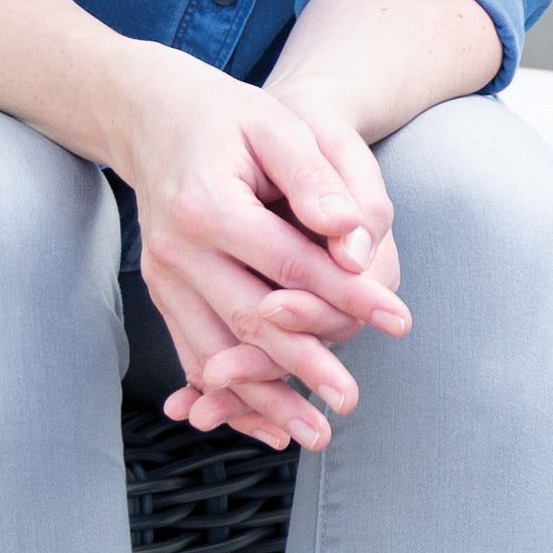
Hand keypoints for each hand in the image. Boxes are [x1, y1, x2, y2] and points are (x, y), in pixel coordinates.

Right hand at [105, 50, 411, 450]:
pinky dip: (229, 394)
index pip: (289, 262)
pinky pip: (194, 353)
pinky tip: (264, 426)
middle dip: (304, 364)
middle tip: (351, 400)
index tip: (398, 320)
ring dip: (263, 398)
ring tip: (313, 433)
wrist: (154, 118)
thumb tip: (351, 236)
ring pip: (216, 350)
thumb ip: (317, 180)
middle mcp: (175, 249)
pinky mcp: (162, 295)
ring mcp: (162, 277)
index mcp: (207, 204)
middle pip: (248, 318)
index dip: (347, 294)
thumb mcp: (278, 126)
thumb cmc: (232, 119)